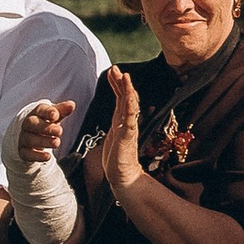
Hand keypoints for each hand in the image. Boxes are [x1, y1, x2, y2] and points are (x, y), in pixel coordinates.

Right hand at [15, 96, 77, 167]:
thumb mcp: (53, 116)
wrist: (30, 136)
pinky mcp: (23, 151)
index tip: (56, 115)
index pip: (40, 110)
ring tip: (56, 142)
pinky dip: (37, 156)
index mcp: (36, 113)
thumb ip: (62, 110)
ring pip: (30, 139)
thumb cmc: (44, 123)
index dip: (48, 112)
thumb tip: (72, 105)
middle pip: (31, 123)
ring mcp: (24, 138)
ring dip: (43, 141)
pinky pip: (27, 154)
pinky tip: (47, 156)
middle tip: (59, 131)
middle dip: (45, 127)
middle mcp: (28, 125)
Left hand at [98, 69, 143, 202]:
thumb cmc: (117, 157)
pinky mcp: (128, 135)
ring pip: (130, 104)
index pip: (121, 97)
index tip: (112, 71)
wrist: (123, 175)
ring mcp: (129, 127)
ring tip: (123, 76)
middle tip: (116, 68)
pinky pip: (130, 117)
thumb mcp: (113, 134)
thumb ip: (116, 122)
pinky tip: (128, 96)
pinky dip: (129, 105)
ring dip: (127, 89)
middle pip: (126, 96)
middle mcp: (127, 121)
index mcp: (122, 120)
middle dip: (121, 82)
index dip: (117, 84)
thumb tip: (116, 114)